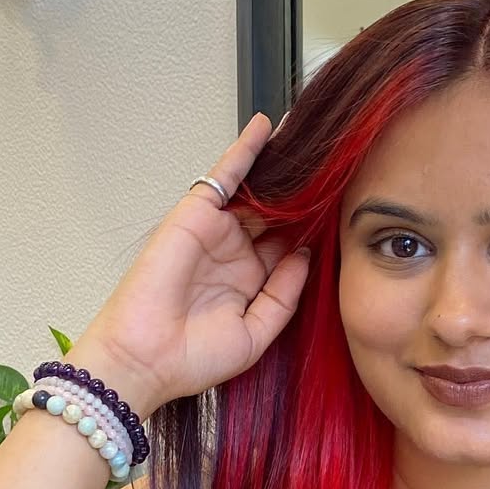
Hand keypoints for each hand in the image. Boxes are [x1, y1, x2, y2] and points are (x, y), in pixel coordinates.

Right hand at [68, 114, 309, 416]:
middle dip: (302, 192)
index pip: (287, 243)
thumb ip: (285, 295)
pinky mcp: (195, 215)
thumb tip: (305, 256)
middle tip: (334, 166)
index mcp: (249, 281)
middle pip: (275, 213)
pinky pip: (224, 176)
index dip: (314, 227)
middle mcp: (233, 253)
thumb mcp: (257, 333)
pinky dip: (245, 150)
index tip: (342, 208)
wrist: (147, 361)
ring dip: (281, 166)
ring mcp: (216, 232)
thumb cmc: (192, 358)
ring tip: (312, 137)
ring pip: (256, 190)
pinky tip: (267, 127)